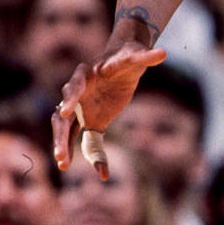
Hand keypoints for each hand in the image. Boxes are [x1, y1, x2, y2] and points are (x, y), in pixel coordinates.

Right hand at [53, 42, 167, 177]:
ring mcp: (80, 108)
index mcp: (85, 74)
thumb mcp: (136, 56)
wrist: (123, 62)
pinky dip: (88, 154)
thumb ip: (145, 57)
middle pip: (62, 115)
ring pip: (65, 129)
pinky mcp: (89, 120)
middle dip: (60, 135)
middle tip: (61, 154)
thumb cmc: (127, 56)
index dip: (69, 99)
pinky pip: (83, 138)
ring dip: (63, 146)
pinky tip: (99, 171)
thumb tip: (163, 54)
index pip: (74, 86)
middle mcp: (77, 92)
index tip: (64, 113)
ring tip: (63, 165)